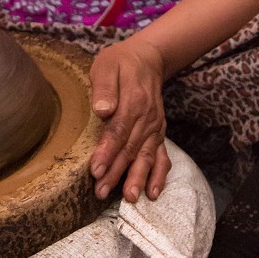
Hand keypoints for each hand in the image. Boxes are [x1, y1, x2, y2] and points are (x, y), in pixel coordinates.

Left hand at [88, 38, 170, 204]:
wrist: (147, 59)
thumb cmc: (120, 62)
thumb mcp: (107, 65)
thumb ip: (105, 87)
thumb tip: (102, 109)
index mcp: (133, 101)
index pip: (118, 131)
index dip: (107, 152)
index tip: (96, 170)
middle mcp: (147, 118)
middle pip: (130, 148)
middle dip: (116, 173)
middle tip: (101, 192)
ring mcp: (155, 128)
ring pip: (146, 156)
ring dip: (137, 178)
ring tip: (129, 198)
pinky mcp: (158, 133)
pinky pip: (162, 157)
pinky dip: (160, 175)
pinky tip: (154, 192)